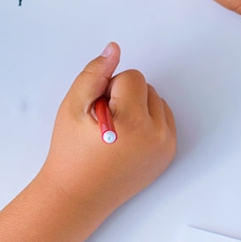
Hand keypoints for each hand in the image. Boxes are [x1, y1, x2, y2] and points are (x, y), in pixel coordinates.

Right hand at [29, 43, 176, 213]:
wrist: (79, 192)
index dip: (109, 88)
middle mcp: (156, 133)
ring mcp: (166, 145)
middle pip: (147, 88)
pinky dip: (148, 123)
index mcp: (133, 120)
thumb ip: (94, 74)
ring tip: (116, 131)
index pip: (132, 77)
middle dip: (125, 97)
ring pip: (157, 103)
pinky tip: (127, 138)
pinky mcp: (169, 154)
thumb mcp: (72, 107)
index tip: (98, 110)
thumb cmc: (71, 150)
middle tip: (105, 122)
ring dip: (138, 108)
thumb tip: (114, 49)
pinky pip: (164, 121)